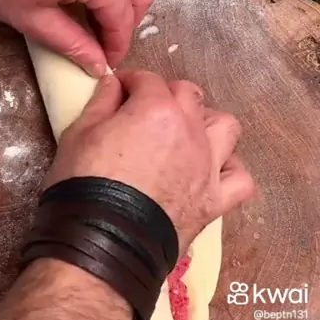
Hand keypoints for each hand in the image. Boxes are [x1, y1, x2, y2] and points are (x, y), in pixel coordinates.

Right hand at [45, 70, 253, 253]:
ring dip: (206, 124)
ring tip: (185, 135)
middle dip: (166, 95)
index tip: (119, 92)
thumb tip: (113, 85)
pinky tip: (212, 172)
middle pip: (188, 94)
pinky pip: (241, 179)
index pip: (147, 79)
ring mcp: (207, 166)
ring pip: (225, 126)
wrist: (101, 240)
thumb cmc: (84, 183)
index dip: (130, 82)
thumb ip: (101, 101)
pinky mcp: (214, 201)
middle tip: (145, 111)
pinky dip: (230, 171)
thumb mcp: (79, 132)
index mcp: (156, 108)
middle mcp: (190, 130)